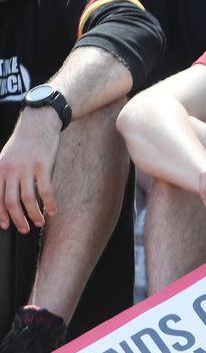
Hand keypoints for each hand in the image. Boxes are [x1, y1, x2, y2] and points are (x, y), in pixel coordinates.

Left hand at [0, 107, 61, 232]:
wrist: (38, 123)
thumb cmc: (24, 142)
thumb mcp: (7, 157)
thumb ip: (5, 175)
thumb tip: (6, 195)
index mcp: (0, 169)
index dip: (1, 214)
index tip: (6, 225)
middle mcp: (10, 170)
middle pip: (11, 201)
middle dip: (17, 219)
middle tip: (24, 229)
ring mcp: (26, 169)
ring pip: (28, 199)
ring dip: (34, 214)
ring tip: (40, 222)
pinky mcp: (43, 166)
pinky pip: (45, 190)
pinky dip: (50, 203)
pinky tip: (53, 211)